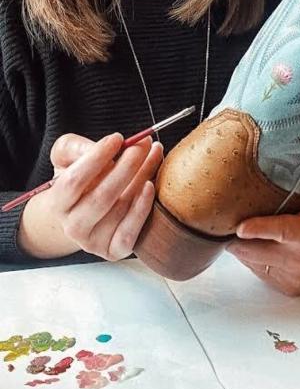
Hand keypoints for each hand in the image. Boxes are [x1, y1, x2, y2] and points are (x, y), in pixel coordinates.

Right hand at [18, 132, 163, 260]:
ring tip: (154, 153)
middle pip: (102, 196)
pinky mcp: (113, 250)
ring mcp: (93, 242)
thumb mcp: (67, 158)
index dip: (97, 158)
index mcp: (57, 203)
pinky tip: (150, 185)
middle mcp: (72, 227)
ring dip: (142, 177)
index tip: (118, 138)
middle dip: (127, 166)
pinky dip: (142, 208)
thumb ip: (77, 148)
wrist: (84, 213)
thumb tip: (108, 146)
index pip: (74, 181)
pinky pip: (130, 232)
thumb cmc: (80, 180)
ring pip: (121, 208)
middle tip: (143, 144)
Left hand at [232, 169, 299, 295]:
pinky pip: (261, 274)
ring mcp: (297, 277)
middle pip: (255, 251)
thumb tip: (279, 145)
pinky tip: (264, 247)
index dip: (257, 229)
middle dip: (238, 237)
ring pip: (253, 263)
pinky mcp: (293, 288)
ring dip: (246, 249)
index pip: (279, 232)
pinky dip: (257, 261)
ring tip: (247, 233)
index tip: (239, 227)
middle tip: (226, 222)